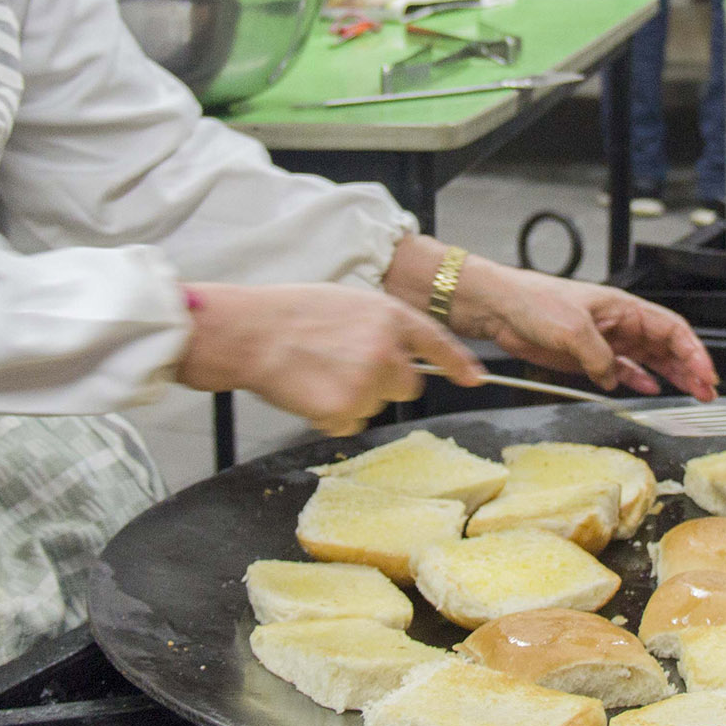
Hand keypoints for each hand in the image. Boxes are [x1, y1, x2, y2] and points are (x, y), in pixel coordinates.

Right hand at [176, 283, 481, 435]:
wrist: (251, 332)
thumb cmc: (290, 313)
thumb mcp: (348, 302)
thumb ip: (381, 326)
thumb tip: (401, 352)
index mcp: (389, 316)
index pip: (436, 343)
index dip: (458, 363)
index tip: (474, 378)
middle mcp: (387, 348)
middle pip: (407, 385)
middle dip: (384, 382)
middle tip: (344, 367)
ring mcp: (368, 381)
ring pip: (375, 405)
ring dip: (352, 398)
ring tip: (318, 372)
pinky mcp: (346, 408)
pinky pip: (350, 423)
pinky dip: (331, 415)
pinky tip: (309, 390)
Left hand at [384, 238, 718, 401]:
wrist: (497, 308)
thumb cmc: (533, 301)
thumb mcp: (572, 328)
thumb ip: (599, 356)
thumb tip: (613, 378)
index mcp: (622, 307)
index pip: (671, 329)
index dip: (693, 351)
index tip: (706, 373)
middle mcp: (618, 323)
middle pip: (665, 346)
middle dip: (689, 368)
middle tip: (707, 391)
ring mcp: (603, 340)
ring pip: (648, 359)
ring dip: (669, 376)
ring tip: (690, 394)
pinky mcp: (585, 356)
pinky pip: (621, 369)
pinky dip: (636, 379)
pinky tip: (648, 390)